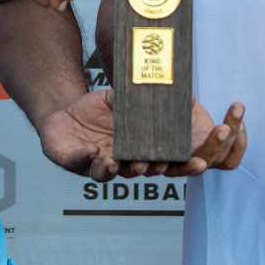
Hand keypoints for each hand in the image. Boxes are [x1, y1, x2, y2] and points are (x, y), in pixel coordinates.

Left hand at [37, 88, 246, 182]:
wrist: (63, 111)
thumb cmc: (99, 109)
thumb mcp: (124, 99)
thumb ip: (147, 98)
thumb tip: (185, 90)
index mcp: (141, 150)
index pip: (168, 162)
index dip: (184, 165)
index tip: (201, 161)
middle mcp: (123, 162)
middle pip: (144, 173)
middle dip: (156, 169)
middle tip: (164, 162)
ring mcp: (97, 164)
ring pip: (112, 174)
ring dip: (122, 170)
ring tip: (130, 163)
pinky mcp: (73, 161)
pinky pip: (80, 163)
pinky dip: (87, 159)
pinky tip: (94, 152)